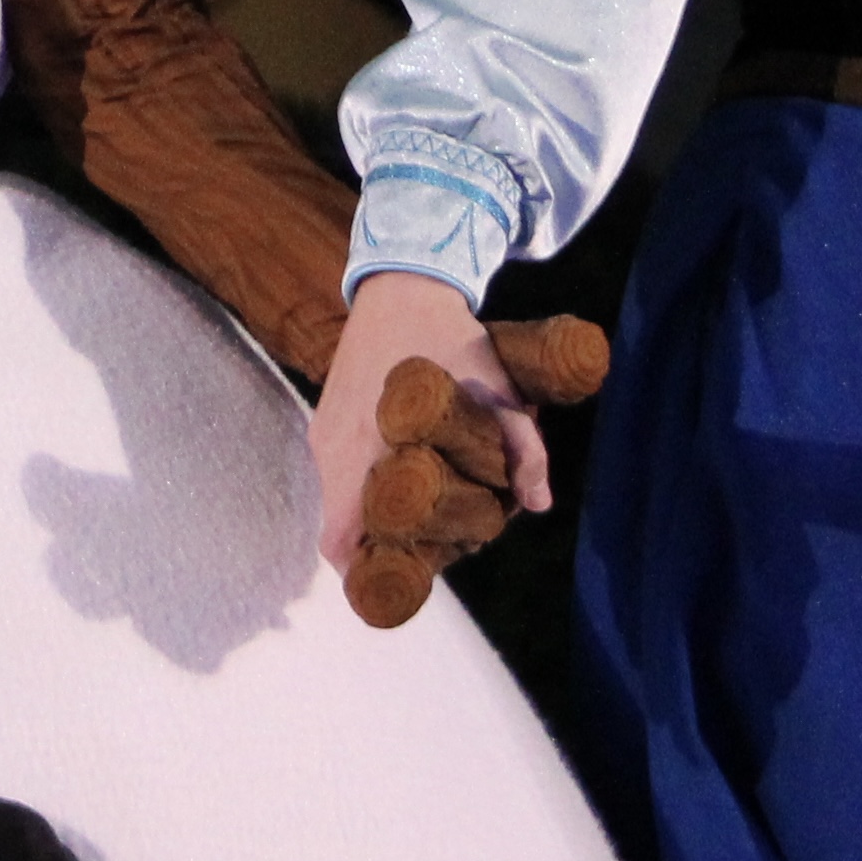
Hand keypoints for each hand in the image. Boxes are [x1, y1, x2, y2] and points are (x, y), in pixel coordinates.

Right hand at [310, 272, 607, 626]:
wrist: (403, 284)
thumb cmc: (449, 338)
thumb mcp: (495, 389)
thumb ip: (520, 447)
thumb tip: (537, 504)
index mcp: (363, 448)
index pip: (339, 539)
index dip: (368, 571)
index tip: (405, 576)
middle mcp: (332, 449)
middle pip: (340, 533)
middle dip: (382, 551)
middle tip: (433, 546)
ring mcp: (324, 435)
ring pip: (339, 504)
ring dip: (375, 520)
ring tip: (429, 509)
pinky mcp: (326, 421)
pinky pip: (338, 475)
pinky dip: (366, 490)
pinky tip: (408, 475)